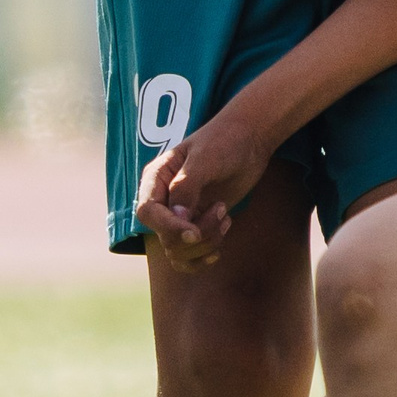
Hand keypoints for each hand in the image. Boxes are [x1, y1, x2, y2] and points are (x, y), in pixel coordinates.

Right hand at [134, 109, 275, 270]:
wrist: (249, 140)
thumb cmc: (225, 141)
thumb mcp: (205, 158)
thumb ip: (187, 186)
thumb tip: (177, 217)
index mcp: (156, 178)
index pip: (147, 213)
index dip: (168, 227)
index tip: (195, 232)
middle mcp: (163, 200)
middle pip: (165, 238)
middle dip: (197, 235)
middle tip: (222, 209)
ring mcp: (179, 215)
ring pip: (179, 252)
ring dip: (207, 243)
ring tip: (225, 216)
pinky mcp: (197, 225)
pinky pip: (190, 256)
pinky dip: (206, 254)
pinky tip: (223, 235)